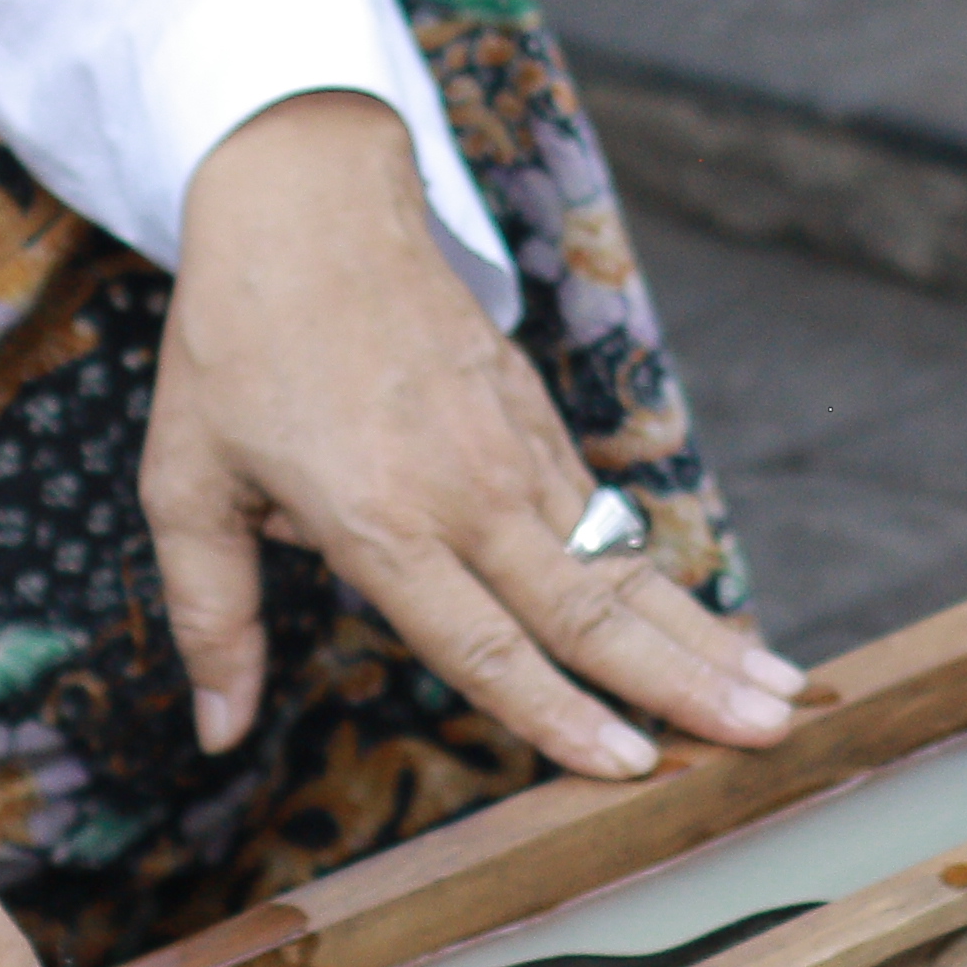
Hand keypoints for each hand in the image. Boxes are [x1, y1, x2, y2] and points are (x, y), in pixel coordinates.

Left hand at [146, 90, 801, 781]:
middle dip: (684, 683)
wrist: (304, 199)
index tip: (630, 768)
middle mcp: (465, 489)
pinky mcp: (532, 415)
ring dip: (703, 635)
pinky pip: (605, 517)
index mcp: (378, 518)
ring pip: (622, 564)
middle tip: (769, 739)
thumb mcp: (184, 481)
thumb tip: (214, 731)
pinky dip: (663, 578)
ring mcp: (511, 448)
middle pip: (590, 608)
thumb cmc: (233, 347)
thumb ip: (211, 614)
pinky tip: (711, 627)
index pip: (482, 642)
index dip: (558, 713)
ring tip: (781, 695)